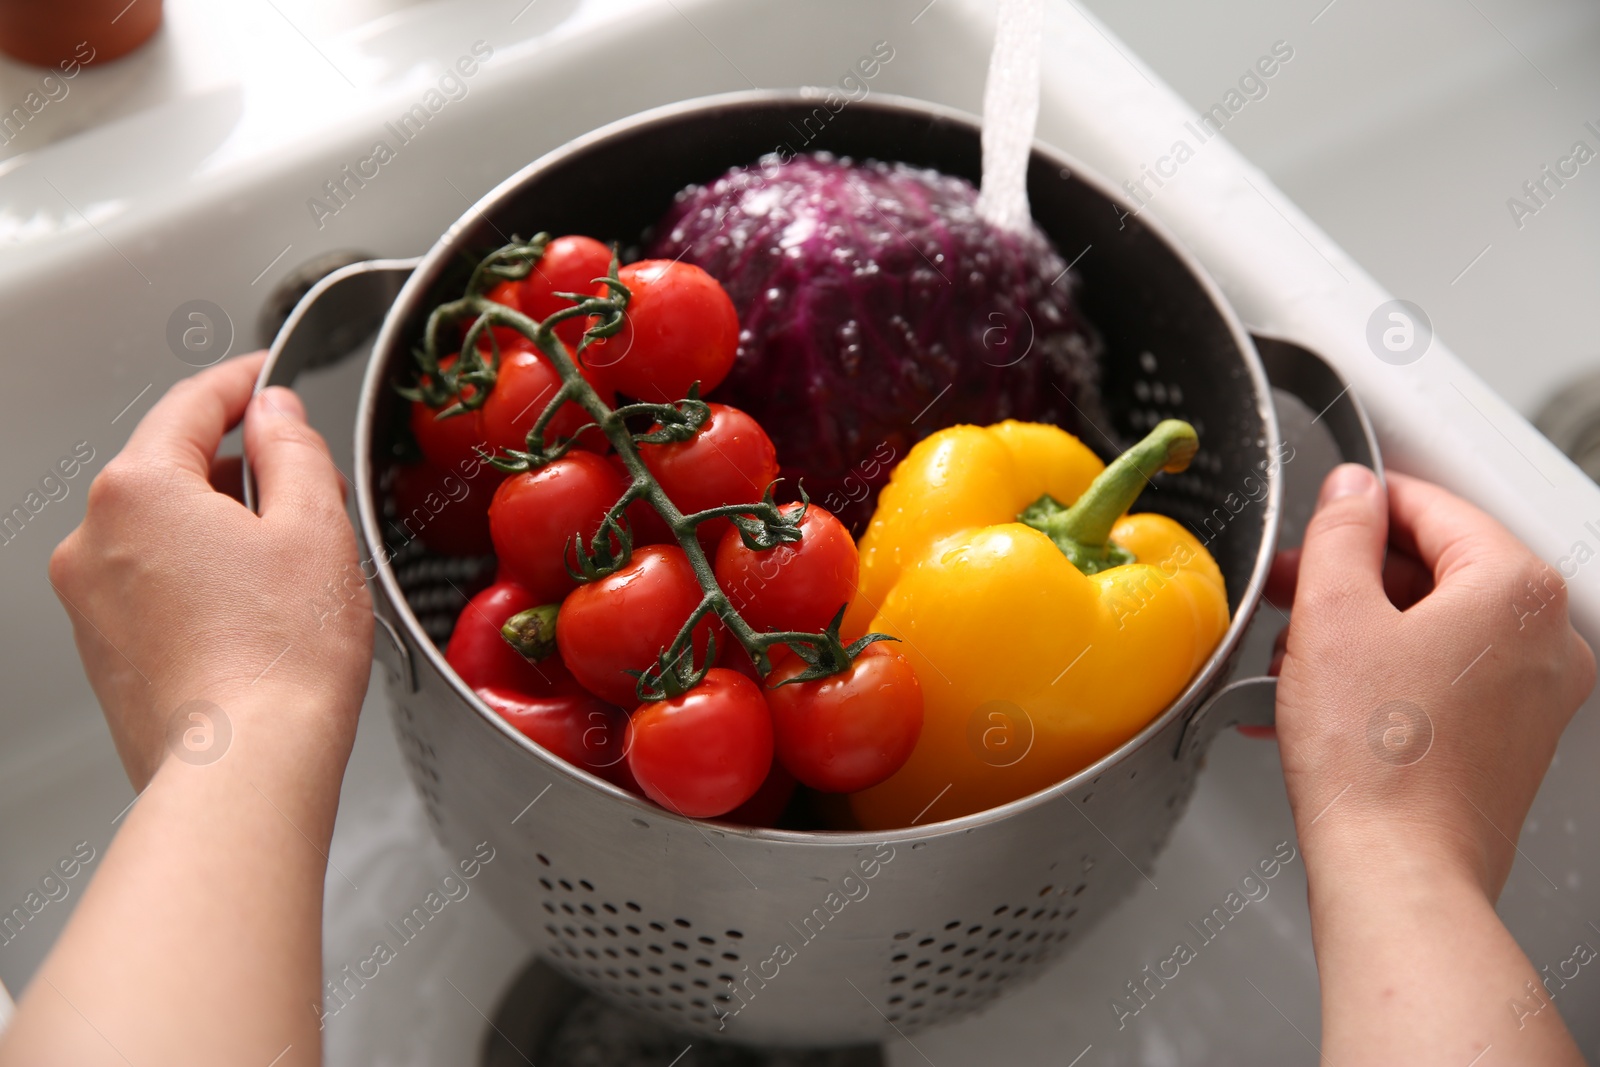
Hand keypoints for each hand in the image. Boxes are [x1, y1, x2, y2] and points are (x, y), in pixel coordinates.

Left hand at [48, 353, 372, 789]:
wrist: (243, 771)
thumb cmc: (280, 660)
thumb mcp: (315, 526)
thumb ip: (294, 449)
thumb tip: (275, 414)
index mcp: (137, 489)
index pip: (193, 404)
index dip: (244, 381)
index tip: (270, 375)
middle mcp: (94, 539)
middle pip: (175, 468)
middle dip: (245, 467)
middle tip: (316, 490)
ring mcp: (91, 601)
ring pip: (166, 530)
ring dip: (226, 527)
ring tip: (296, 568)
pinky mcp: (105, 652)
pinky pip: (156, 585)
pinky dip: (205, 579)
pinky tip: (261, 614)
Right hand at [1272, 463, 1593, 896]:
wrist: (1398, 871)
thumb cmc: (1376, 762)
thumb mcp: (1332, 613)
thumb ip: (1340, 531)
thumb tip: (1350, 491)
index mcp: (1516, 591)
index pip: (1432, 506)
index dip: (1357, 508)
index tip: (1315, 521)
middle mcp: (1545, 640)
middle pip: (1434, 570)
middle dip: (1350, 582)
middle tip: (1289, 597)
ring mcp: (1534, 697)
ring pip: (1433, 628)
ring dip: (1358, 634)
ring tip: (1294, 664)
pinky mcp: (1510, 742)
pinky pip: (1441, 680)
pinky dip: (1382, 679)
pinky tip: (1321, 702)